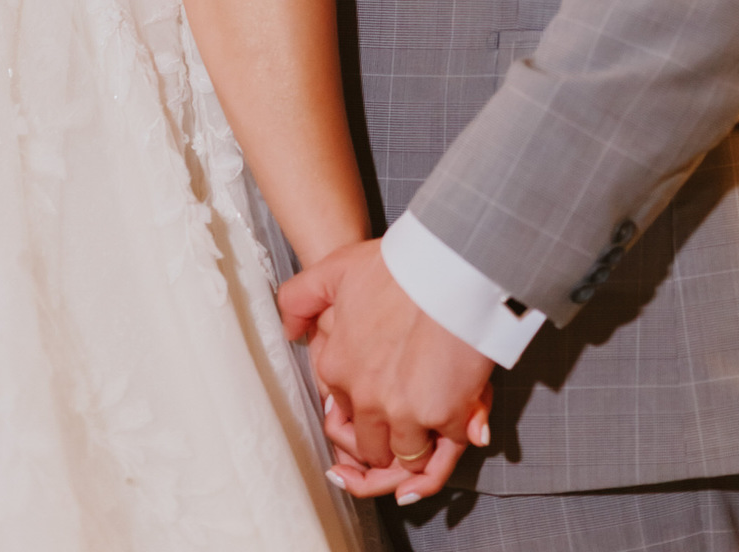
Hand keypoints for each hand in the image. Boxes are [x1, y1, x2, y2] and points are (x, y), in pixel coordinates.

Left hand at [279, 239, 493, 504]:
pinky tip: (429, 474)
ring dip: (410, 457)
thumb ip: (300, 298)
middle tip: (394, 444)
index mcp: (337, 368)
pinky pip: (440, 457)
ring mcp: (404, 411)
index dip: (356, 418)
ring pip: (403, 457)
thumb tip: (291, 332)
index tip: (371, 413)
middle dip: (380, 449)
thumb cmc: (397, 266)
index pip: (339, 416)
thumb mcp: (335, 270)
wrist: (447, 264)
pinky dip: (437, 466)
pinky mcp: (444, 416)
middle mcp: (364, 397)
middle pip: (369, 445)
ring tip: (421, 450)